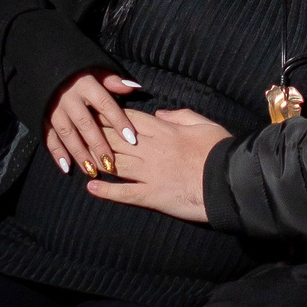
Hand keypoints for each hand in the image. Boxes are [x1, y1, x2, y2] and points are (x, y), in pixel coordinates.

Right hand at [46, 72, 142, 176]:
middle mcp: (69, 98)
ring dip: (79, 153)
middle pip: (86, 123)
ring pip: (68, 134)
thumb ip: (112, 80)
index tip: (131, 138)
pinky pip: (49, 137)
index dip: (119, 120)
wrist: (41, 67)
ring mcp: (54, 108)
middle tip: (111, 164)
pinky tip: (67, 167)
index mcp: (85, 84)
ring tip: (92, 170)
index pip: (105, 104)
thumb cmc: (76, 71)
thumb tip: (133, 87)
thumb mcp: (94, 69)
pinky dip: (56, 153)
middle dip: (98, 144)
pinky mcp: (42, 117)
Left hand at [84, 107, 230, 220]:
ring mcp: (150, 174)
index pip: (128, 119)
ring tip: (79, 158)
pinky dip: (107, 191)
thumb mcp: (203, 124)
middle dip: (95, 134)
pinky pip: (125, 193)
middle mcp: (152, 150)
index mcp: (164, 131)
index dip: (108, 114)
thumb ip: (180, 116)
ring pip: (115, 163)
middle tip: (77, 130)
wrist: (229, 182)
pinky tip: (91, 188)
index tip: (93, 110)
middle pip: (115, 139)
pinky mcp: (153, 196)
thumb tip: (160, 113)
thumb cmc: (220, 151)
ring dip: (95, 161)